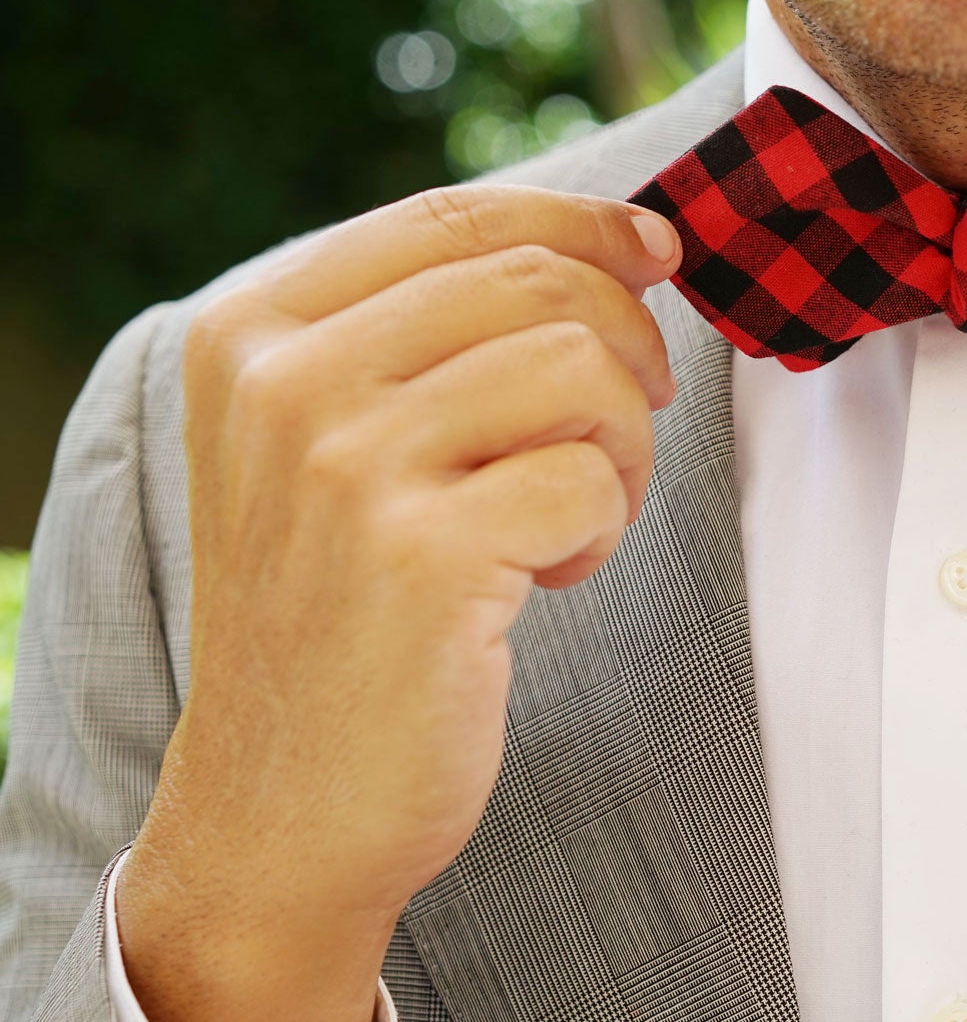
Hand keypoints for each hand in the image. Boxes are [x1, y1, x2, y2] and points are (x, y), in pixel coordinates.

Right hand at [117, 185, 680, 1021]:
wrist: (283, 807)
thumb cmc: (345, 617)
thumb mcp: (338, 446)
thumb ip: (437, 336)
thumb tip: (634, 242)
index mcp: (253, 329)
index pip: (461, 214)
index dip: (589, 225)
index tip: (657, 260)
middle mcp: (285, 380)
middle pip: (541, 281)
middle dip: (625, 352)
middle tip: (619, 435)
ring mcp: (346, 466)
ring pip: (582, 369)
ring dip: (620, 450)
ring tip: (566, 522)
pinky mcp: (421, 556)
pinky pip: (593, 481)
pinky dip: (603, 530)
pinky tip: (550, 581)